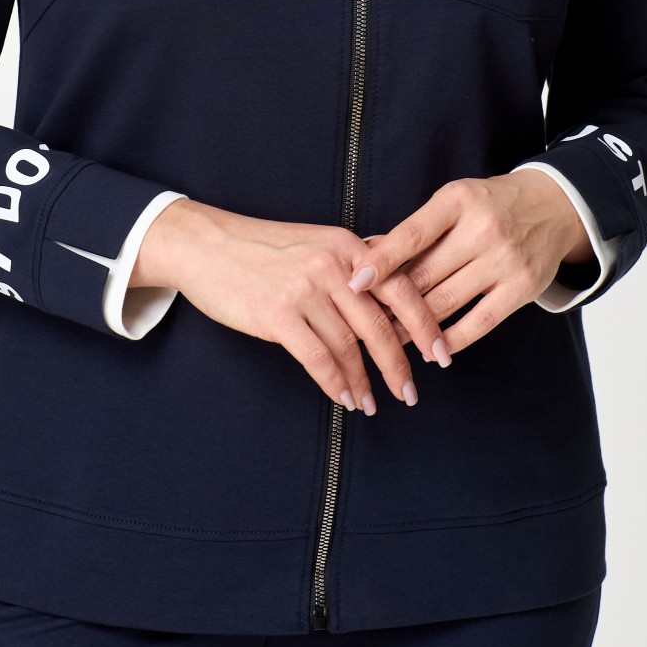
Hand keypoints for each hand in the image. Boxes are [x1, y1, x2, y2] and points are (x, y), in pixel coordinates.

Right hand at [131, 199, 423, 413]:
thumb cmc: (261, 249)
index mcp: (348, 245)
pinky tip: (343, 397)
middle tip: (410, 393)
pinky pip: (318, 358)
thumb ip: (353, 267)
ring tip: (370, 403)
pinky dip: (335, 383)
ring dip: (363, 382)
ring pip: (349, 347)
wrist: (205, 245)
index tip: (441, 354)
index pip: (400, 288)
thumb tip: (391, 299)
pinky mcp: (278, 314)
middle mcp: (332, 265)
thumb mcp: (316, 243)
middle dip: (398, 365)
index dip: (425, 325)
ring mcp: (305, 289)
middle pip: (379, 325)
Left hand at [342, 172, 592, 357]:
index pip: (412, 235)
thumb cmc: (490, 204)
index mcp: (458, 201)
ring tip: (387, 339)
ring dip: (412, 326)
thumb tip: (366, 255)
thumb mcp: (454, 202)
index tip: (353, 282)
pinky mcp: (522, 288)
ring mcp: (505, 260)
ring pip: (446, 302)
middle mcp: (483, 229)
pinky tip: (431, 350)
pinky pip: (479, 323)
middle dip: (390, 301)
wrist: (555, 205)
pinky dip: (450, 340)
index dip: (381, 261)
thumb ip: (416, 230)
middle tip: (362, 320)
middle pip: (425, 275)